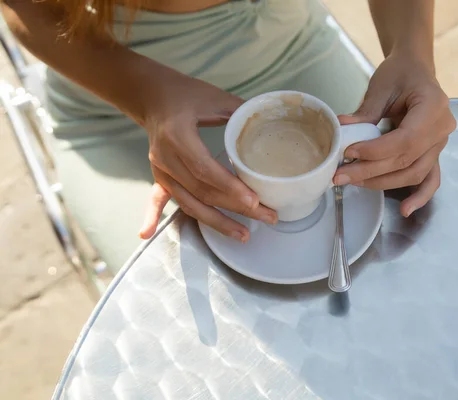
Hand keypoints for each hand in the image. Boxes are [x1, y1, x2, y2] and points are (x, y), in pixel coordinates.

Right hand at [137, 74, 276, 240]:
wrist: (151, 95)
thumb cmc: (185, 94)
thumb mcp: (215, 98)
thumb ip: (241, 112)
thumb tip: (271, 121)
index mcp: (178, 135)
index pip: (205, 169)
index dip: (229, 187)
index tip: (254, 201)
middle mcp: (165, 157)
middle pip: (203, 191)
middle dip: (236, 208)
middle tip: (267, 217)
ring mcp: (159, 169)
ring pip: (189, 202)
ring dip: (216, 222)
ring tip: (243, 234)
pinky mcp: (158, 175)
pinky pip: (157, 198)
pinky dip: (152, 215)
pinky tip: (146, 233)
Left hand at [334, 54, 455, 216]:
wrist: (415, 71)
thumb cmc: (400, 74)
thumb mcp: (381, 87)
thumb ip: (365, 111)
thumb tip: (340, 129)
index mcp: (434, 107)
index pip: (405, 140)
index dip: (375, 151)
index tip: (348, 153)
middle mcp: (442, 130)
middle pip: (406, 161)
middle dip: (370, 171)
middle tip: (340, 175)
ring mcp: (441, 145)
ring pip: (413, 173)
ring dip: (382, 182)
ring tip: (353, 182)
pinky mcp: (433, 154)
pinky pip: (431, 179)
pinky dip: (420, 197)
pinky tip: (406, 210)